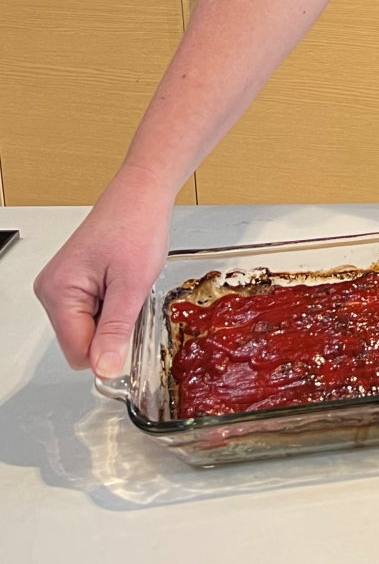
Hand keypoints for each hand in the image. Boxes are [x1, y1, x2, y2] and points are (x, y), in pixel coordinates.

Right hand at [33, 170, 174, 378]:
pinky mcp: (73, 281)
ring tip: (127, 286)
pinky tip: (122, 282)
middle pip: (81, 342)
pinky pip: (90, 311)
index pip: (78, 353)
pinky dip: (111, 304)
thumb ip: (115, 330)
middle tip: (132, 299)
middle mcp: (51, 290)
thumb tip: (104, 369)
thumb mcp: (132, 285)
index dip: (110, 350)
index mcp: (58, 293)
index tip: (133, 332)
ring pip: (87, 328)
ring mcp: (60, 285)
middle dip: (111, 330)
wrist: (142, 194)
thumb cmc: (137, 226)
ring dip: (112, 316)